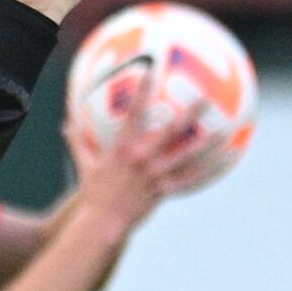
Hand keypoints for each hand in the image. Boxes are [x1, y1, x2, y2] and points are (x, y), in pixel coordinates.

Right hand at [65, 73, 222, 230]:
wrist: (102, 221)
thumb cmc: (93, 191)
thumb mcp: (85, 162)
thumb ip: (78, 141)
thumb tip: (66, 123)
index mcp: (124, 147)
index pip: (135, 111)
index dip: (142, 89)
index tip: (151, 69)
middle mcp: (143, 158)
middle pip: (172, 131)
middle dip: (189, 113)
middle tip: (205, 98)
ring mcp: (156, 175)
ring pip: (188, 156)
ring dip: (208, 143)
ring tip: (225, 130)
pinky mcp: (164, 190)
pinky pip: (190, 179)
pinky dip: (208, 170)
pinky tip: (223, 161)